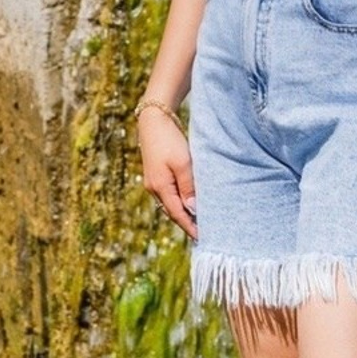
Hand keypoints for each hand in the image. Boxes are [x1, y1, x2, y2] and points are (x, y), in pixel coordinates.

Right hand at [138, 107, 196, 238]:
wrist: (154, 118)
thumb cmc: (170, 140)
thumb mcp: (183, 163)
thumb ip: (188, 188)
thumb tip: (192, 210)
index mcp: (160, 187)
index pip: (177, 214)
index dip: (190, 227)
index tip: (203, 239)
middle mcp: (154, 188)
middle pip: (172, 212)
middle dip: (186, 223)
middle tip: (203, 234)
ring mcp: (153, 181)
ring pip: (170, 203)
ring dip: (183, 212)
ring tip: (198, 221)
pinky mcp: (156, 174)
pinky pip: (169, 194)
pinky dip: (179, 201)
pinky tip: (188, 202)